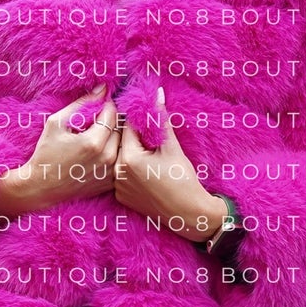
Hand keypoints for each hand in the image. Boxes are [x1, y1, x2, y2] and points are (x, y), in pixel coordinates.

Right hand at [0, 83, 118, 214]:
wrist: (41, 187)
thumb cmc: (46, 153)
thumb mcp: (58, 123)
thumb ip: (82, 104)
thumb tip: (102, 88)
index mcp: (94, 142)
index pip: (112, 113)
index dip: (107, 104)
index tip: (99, 104)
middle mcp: (106, 158)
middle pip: (120, 128)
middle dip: (112, 119)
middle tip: (98, 119)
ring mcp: (110, 172)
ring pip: (123, 145)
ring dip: (115, 136)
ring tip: (98, 135)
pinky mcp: (110, 182)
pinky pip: (120, 160)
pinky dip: (114, 153)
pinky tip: (99, 152)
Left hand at [111, 85, 223, 239]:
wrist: (188, 213)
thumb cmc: (183, 180)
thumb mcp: (172, 147)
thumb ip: (160, 119)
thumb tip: (156, 94)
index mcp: (128, 158)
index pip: (127, 127)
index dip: (137, 118)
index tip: (144, 114)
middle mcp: (118, 172)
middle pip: (122, 143)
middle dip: (134, 135)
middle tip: (149, 136)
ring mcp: (117, 186)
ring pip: (121, 158)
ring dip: (130, 152)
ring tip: (149, 154)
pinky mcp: (121, 196)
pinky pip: (122, 175)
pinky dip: (130, 169)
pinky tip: (145, 171)